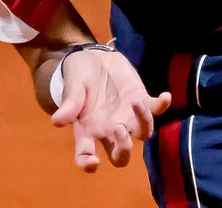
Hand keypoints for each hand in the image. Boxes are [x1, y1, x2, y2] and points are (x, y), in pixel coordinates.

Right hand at [50, 48, 172, 172]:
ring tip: (135, 102)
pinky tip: (164, 96)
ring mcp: (128, 117)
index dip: (88, 163)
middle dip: (124, 150)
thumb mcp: (73, 85)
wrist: (95, 57)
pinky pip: (156, 109)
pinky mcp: (142, 100)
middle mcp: (109, 129)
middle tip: (120, 128)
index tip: (93, 162)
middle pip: (121, 155)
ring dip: (143, 123)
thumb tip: (57, 122)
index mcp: (87, 130)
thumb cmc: (80, 74)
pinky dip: (162, 105)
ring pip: (143, 135)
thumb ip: (70, 103)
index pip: (85, 155)